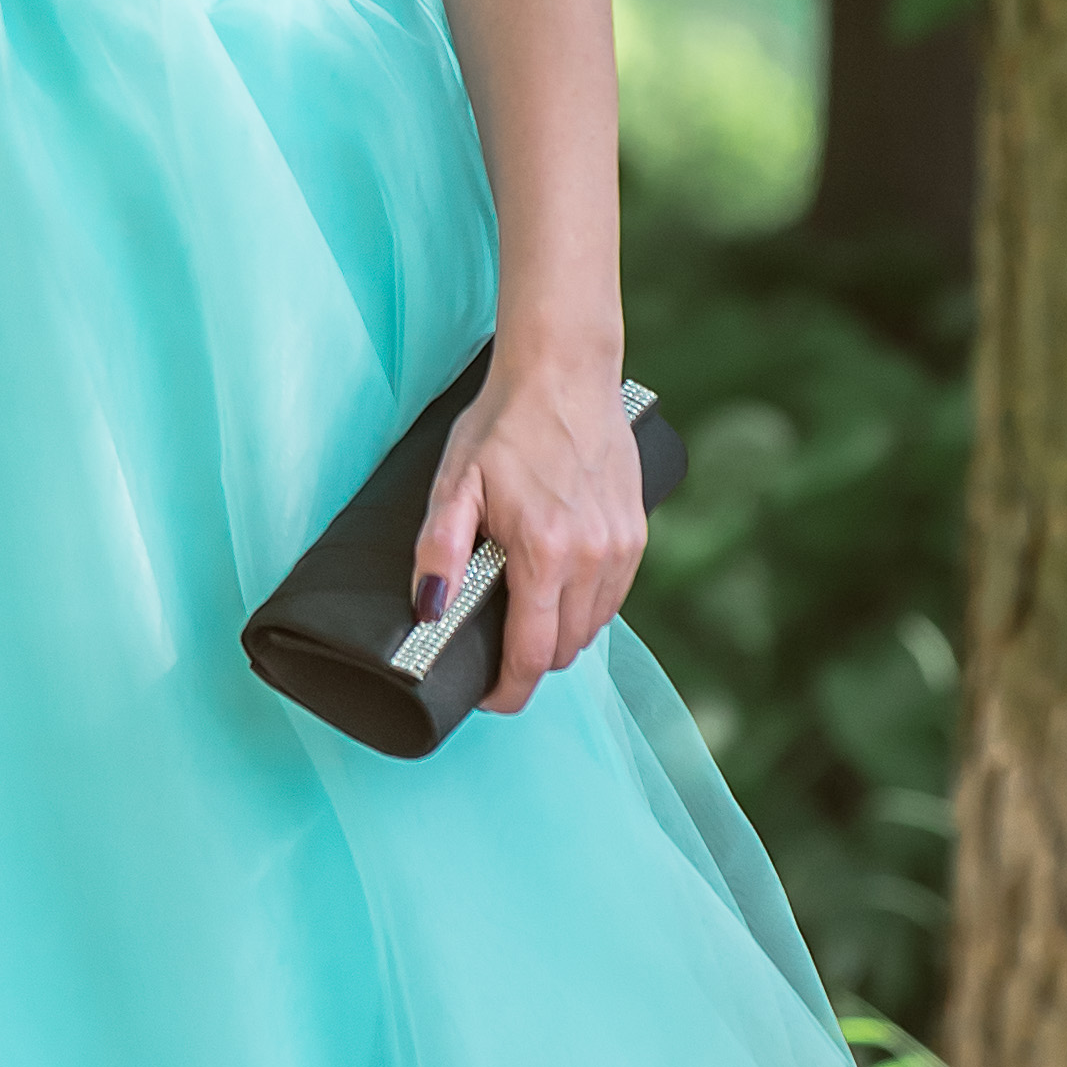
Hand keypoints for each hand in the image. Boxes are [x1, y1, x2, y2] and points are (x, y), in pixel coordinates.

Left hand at [413, 354, 643, 714]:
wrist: (565, 371)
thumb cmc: (504, 423)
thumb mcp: (455, 481)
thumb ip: (439, 551)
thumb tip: (429, 609)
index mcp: (545, 552)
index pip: (533, 656)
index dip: (507, 690)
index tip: (486, 695)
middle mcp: (593, 557)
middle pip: (565, 650)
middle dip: (529, 662)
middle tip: (494, 644)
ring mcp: (621, 547)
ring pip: (593, 628)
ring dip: (560, 635)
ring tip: (524, 612)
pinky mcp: (637, 534)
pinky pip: (613, 598)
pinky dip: (586, 607)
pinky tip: (558, 585)